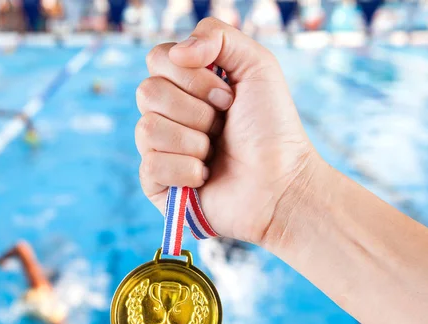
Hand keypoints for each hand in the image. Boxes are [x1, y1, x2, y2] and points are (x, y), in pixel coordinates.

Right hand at [136, 17, 317, 244]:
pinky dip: (185, 171)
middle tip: (224, 125)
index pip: (158, 59)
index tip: (228, 96)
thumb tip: (176, 52)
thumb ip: (218, 36)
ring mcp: (159, 149)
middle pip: (147, 92)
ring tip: (215, 154)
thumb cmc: (272, 129)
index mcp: (185, 85)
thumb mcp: (258, 66)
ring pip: (146, 129)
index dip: (192, 76)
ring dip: (193, 142)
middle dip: (196, 111)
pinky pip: (150, 166)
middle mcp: (168, 113)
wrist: (281, 184)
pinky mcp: (156, 184)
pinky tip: (204, 177)